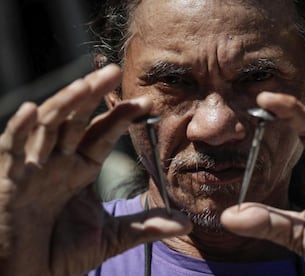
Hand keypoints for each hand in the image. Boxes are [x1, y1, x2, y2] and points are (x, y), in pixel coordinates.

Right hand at [0, 65, 190, 274]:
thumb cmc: (60, 255)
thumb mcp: (110, 238)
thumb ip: (145, 226)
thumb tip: (186, 222)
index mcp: (79, 170)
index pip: (101, 134)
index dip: (121, 117)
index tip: (146, 103)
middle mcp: (56, 163)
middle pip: (74, 120)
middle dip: (92, 95)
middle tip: (115, 72)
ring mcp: (31, 169)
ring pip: (46, 126)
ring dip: (64, 104)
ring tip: (84, 85)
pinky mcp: (6, 181)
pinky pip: (9, 150)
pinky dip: (18, 129)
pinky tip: (32, 110)